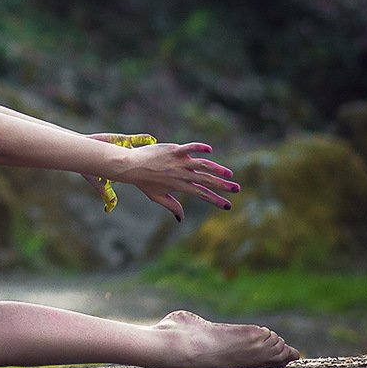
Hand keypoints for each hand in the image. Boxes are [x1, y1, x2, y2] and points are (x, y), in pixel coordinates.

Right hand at [82, 132, 156, 211]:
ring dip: (151, 152)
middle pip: (143, 163)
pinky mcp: (122, 140)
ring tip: (162, 154)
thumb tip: (109, 209)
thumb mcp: (99, 181)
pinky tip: (152, 140)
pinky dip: (143, 139)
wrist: (82, 150)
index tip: (157, 182)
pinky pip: (135, 139)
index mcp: (123, 171)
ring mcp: (125, 150)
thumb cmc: (89, 166)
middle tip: (165, 168)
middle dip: (153, 165)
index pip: (137, 175)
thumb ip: (106, 193)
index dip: (147, 178)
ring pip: (142, 151)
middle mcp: (127, 160)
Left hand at [119, 141, 239, 222]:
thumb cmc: (143, 181)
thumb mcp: (157, 196)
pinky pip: (189, 148)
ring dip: (217, 169)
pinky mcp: (174, 150)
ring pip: (202, 165)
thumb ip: (172, 206)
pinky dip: (199, 148)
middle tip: (236, 189)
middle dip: (223, 186)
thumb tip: (181, 219)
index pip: (202, 194)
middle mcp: (182, 175)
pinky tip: (209, 149)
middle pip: (206, 181)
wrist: (130, 166)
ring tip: (229, 174)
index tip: (228, 206)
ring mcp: (178, 162)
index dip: (215, 200)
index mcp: (180, 186)